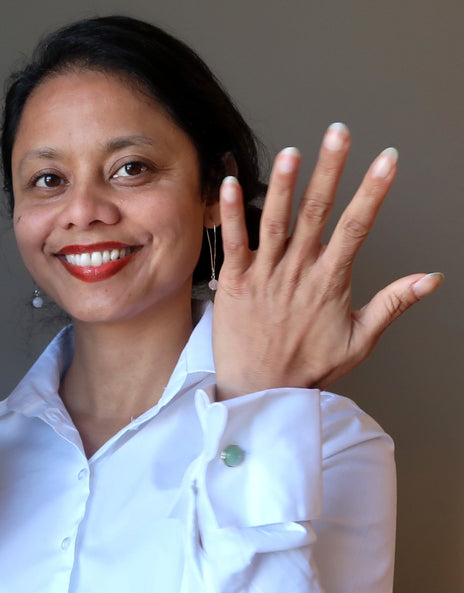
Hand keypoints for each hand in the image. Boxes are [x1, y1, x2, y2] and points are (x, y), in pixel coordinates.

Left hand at [212, 123, 441, 399]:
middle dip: (331, 170)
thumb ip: (392, 303)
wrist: (259, 390)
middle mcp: (298, 272)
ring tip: (295, 151)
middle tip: (339, 133)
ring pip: (276, 222)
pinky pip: (234, 241)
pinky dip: (231, 212)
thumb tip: (432, 278)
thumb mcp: (359, 340)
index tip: (387, 158)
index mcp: (330, 281)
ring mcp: (265, 275)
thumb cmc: (308, 367)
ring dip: (285, 185)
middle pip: (317, 212)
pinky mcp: (235, 282)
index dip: (373, 190)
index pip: (357, 226)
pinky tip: (230, 182)